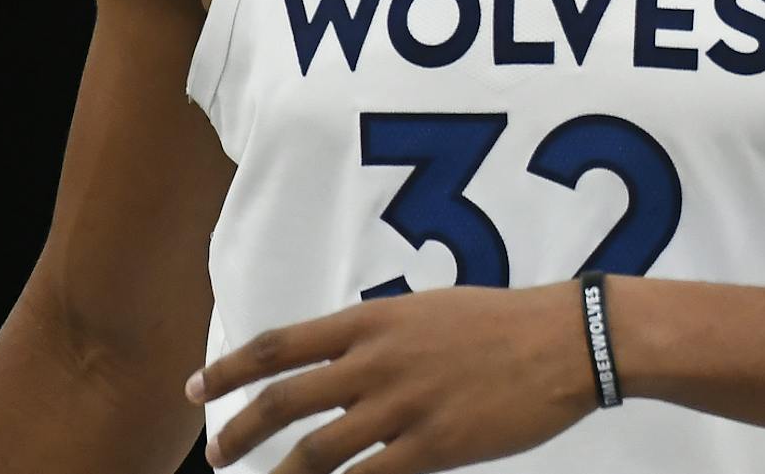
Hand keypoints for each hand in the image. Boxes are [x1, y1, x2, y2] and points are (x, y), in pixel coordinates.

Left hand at [187, 282, 597, 473]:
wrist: (565, 341)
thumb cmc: (504, 322)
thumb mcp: (430, 310)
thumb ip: (381, 334)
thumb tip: (344, 361)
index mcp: (375, 320)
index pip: (281, 345)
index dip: (229, 368)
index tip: (199, 389)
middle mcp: (376, 362)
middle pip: (282, 401)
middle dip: (237, 432)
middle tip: (216, 454)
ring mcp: (402, 407)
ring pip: (314, 453)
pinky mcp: (432, 447)